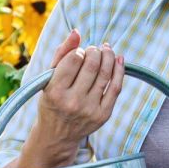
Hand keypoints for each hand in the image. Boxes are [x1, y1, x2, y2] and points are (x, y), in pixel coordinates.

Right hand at [34, 29, 123, 150]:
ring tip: (106, 50)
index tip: (78, 54)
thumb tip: (77, 31)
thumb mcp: (48, 78)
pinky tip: (118, 59)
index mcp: (55, 91)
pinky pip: (116, 87)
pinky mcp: (103, 115)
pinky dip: (120, 70)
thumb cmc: (52, 100)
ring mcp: (89, 109)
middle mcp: (72, 102)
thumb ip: (62, 53)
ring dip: (108, 56)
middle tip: (94, 50)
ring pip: (106, 74)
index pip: (74, 59)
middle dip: (95, 51)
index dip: (79, 51)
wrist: (57, 135)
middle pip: (92, 65)